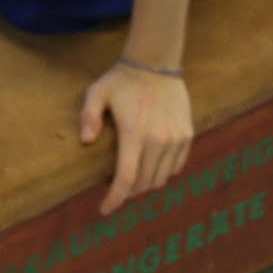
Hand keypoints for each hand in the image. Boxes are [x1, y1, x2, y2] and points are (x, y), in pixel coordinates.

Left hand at [81, 60, 192, 214]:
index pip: (126, 178)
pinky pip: (176, 167)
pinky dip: (163, 173)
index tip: (104, 210)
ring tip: (133, 179)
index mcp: (135, 133)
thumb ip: (88, 115)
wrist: (156, 62)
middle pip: (144, 183)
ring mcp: (175, 139)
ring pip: (161, 178)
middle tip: (116, 188)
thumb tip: (86, 141)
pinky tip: (151, 166)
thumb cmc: (122, 80)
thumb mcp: (98, 92)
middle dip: (128, 192)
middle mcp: (158, 140)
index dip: (115, 198)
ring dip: (146, 184)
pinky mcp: (186, 135)